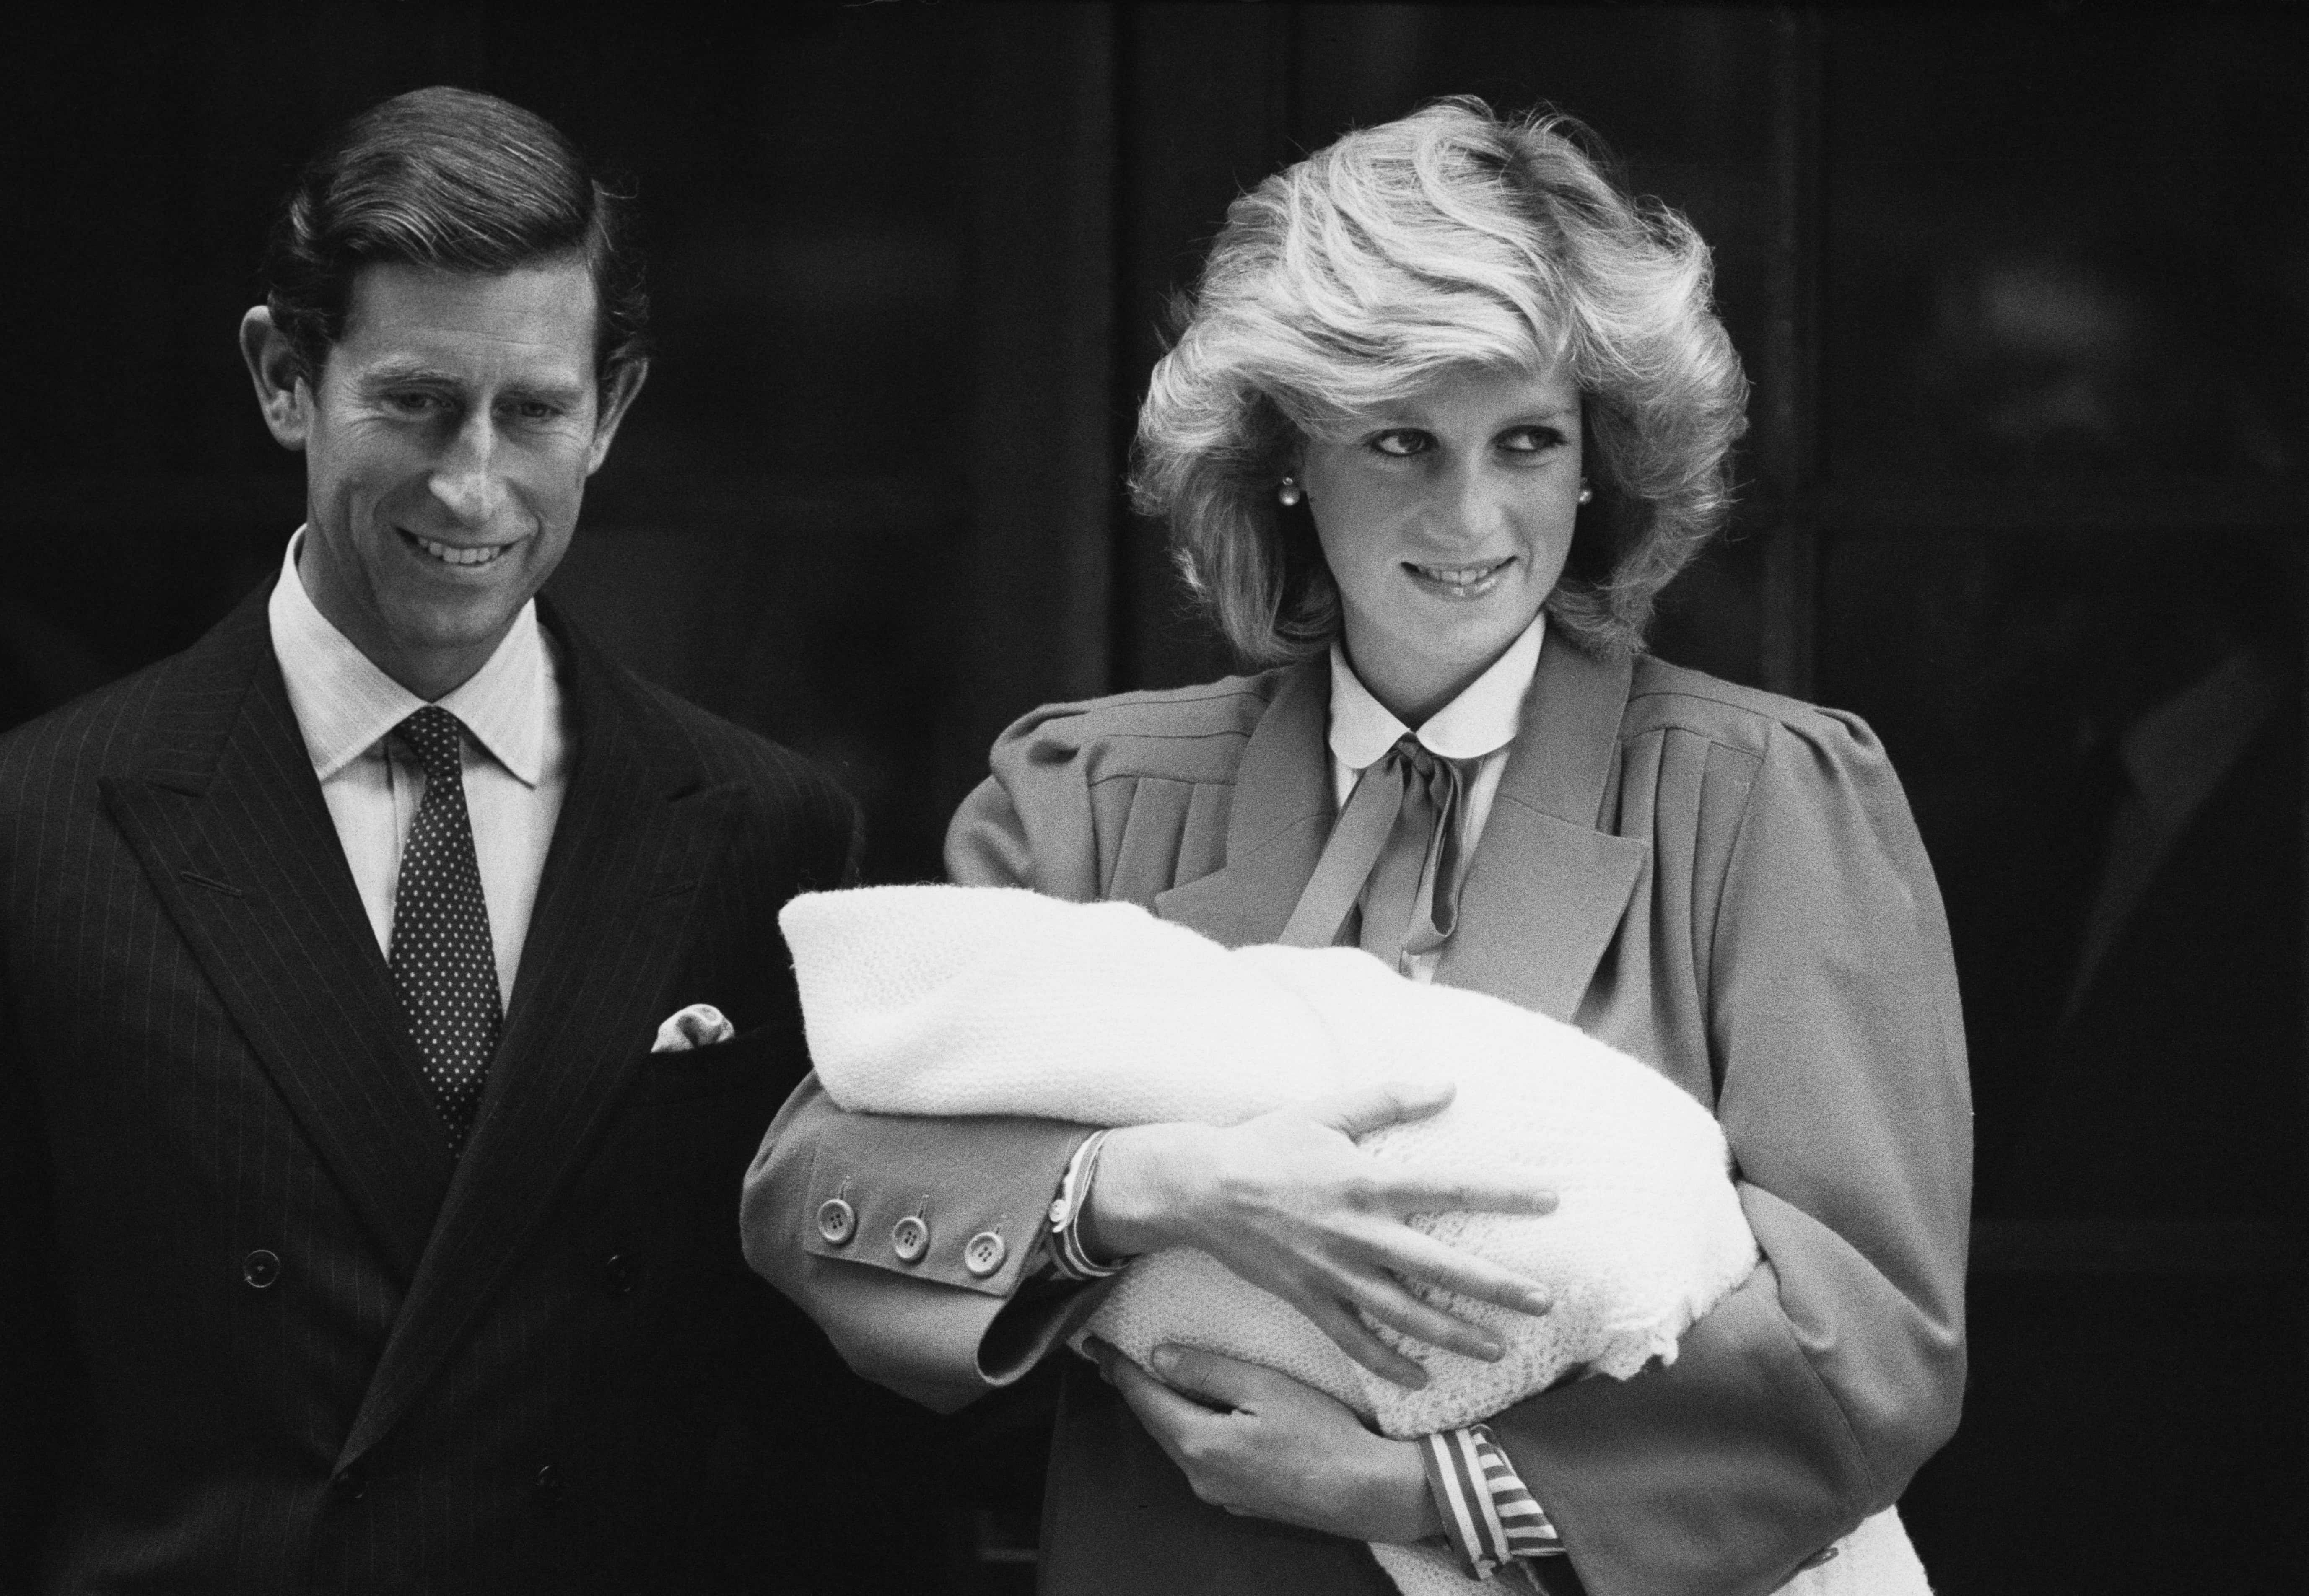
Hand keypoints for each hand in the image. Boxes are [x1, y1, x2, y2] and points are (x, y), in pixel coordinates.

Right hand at [1082, 1080, 1555, 1387]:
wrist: (1198, 1189)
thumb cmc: (1265, 1143)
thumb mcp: (1326, 1110)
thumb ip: (1388, 1100)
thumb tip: (1447, 1084)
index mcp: (1364, 1182)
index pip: (1449, 1187)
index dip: (1503, 1193)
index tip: (1551, 1200)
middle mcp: (1356, 1234)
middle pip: (1440, 1266)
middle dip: (1496, 1288)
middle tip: (1543, 1302)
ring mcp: (1333, 1273)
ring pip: (1406, 1314)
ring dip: (1455, 1335)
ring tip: (1498, 1348)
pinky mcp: (1308, 1299)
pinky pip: (1354, 1340)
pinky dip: (1387, 1363)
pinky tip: (1421, 1378)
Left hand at [1089, 1339, 1441, 1544]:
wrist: (1366, 1493)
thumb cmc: (1322, 1434)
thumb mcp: (1262, 1386)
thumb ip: (1207, 1371)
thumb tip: (1159, 1357)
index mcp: (1200, 1443)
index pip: (1144, 1398)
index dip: (1117, 1368)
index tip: (1093, 1345)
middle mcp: (1200, 1475)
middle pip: (1156, 1423)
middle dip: (1133, 1388)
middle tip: (1111, 1358)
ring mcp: (1220, 1493)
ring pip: (1178, 1441)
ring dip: (1161, 1409)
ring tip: (1148, 1379)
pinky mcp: (1241, 1499)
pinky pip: (1202, 1458)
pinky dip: (1190, 1429)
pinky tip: (1196, 1413)